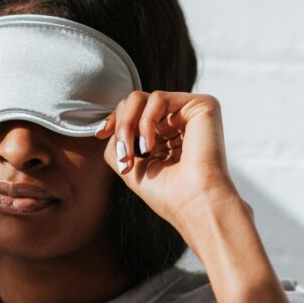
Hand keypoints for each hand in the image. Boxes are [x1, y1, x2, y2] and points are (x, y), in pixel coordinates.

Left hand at [94, 90, 247, 239]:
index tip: (101, 134)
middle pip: (135, 102)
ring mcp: (191, 112)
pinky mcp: (202, 105)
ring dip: (128, 126)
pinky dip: (146, 121)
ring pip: (142, 98)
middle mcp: (180, 121)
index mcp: (168, 134)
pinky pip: (158, 98)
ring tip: (132, 153)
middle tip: (124, 156)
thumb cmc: (168, 194)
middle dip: (120, 127)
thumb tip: (111, 125)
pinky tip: (149, 145)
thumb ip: (118, 140)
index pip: (135, 113)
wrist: (194, 204)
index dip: (115, 120)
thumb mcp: (131, 165)